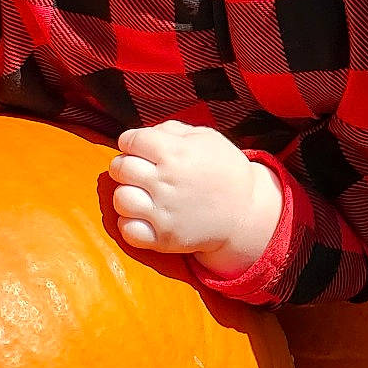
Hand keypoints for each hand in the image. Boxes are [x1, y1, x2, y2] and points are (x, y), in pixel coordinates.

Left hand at [105, 122, 281, 279]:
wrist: (246, 212)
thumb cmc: (225, 170)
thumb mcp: (206, 137)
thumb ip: (170, 130)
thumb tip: (142, 135)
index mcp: (174, 152)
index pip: (130, 140)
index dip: (131, 142)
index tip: (140, 148)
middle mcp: (165, 181)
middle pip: (120, 168)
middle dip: (124, 165)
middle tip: (138, 170)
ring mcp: (163, 212)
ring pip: (120, 199)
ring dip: (126, 193)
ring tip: (140, 193)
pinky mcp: (164, 238)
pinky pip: (128, 230)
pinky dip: (129, 223)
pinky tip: (143, 216)